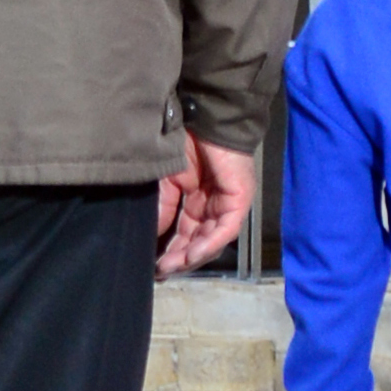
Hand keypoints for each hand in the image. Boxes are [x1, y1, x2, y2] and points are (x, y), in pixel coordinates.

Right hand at [155, 139, 256, 273]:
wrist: (205, 118)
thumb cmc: (185, 142)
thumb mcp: (166, 181)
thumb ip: (162, 208)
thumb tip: (151, 237)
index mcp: (196, 202)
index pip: (185, 234)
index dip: (170, 251)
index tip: (152, 266)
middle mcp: (213, 207)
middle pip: (198, 242)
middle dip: (179, 259)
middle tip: (160, 272)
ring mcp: (227, 205)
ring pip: (212, 241)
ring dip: (191, 256)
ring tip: (171, 267)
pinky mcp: (238, 201)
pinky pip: (225, 230)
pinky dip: (208, 244)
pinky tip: (191, 255)